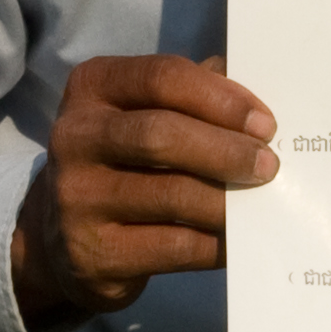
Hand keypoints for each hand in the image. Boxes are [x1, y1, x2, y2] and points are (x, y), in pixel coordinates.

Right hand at [12, 55, 278, 331]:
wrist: (62, 236)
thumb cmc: (123, 161)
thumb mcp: (141, 114)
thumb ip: (191, 96)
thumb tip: (257, 99)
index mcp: (92, 88)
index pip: (162, 78)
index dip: (221, 98)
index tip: (265, 124)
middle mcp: (75, 138)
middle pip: (161, 135)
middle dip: (226, 150)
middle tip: (268, 165)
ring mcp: (78, 199)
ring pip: (172, 195)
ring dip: (228, 201)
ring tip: (260, 203)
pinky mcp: (95, 254)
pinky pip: (175, 247)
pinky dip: (216, 243)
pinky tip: (237, 240)